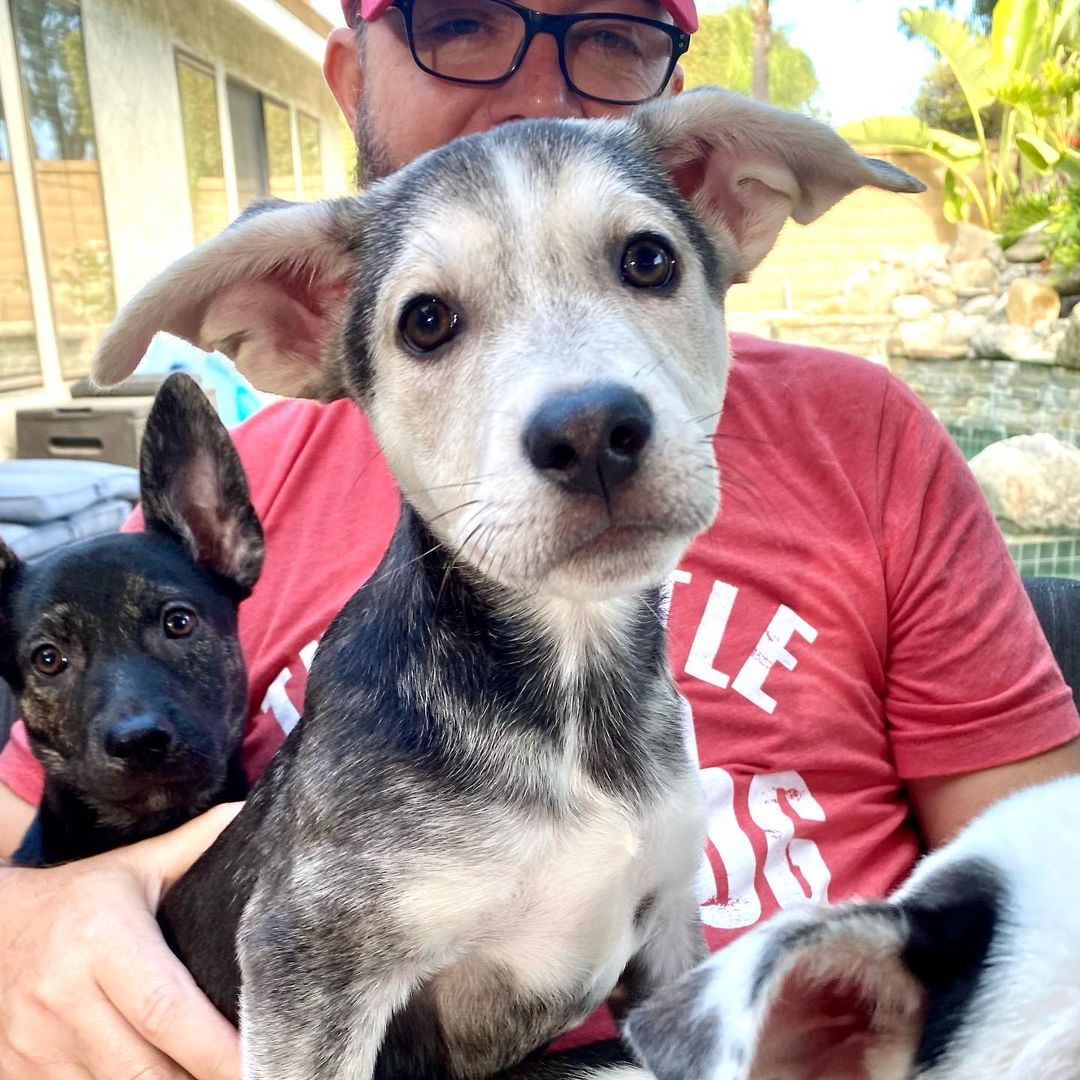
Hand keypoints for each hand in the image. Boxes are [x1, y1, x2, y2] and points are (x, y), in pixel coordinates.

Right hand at [0, 803, 242, 1078]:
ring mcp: (34, 1043)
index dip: (214, 1047)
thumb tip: (249, 810)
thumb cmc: (81, 895)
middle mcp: (63, 995)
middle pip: (144, 1069)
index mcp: (103, 939)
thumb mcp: (136, 864)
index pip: (166, 1007)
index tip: (257, 1062)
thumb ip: (195, 843)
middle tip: (252, 1077)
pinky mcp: (17, 1073)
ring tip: (206, 1079)